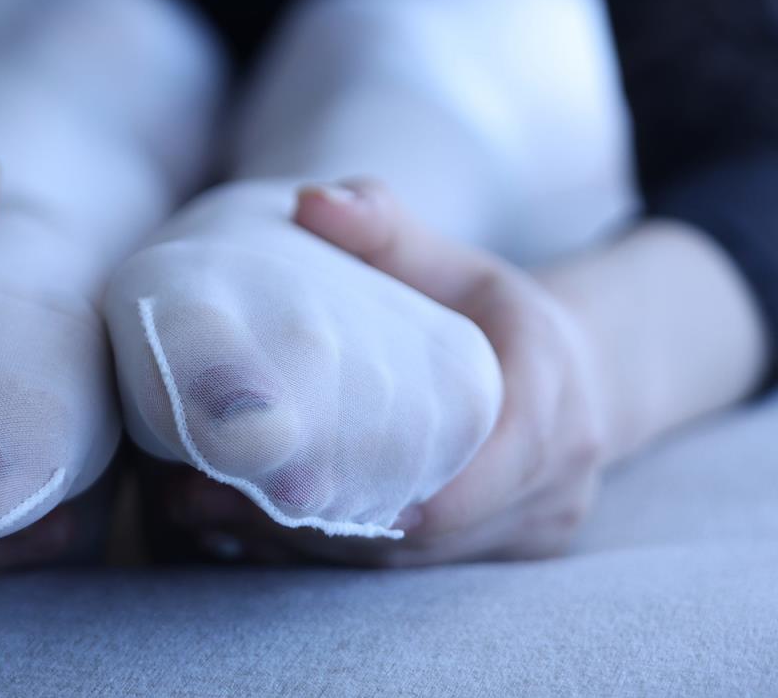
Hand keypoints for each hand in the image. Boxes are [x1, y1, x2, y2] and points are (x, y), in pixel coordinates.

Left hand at [150, 177, 607, 569]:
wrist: (573, 366)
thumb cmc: (490, 304)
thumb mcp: (446, 254)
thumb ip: (382, 223)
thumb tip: (310, 203)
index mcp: (549, 397)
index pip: (483, 467)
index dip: (396, 493)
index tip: (301, 488)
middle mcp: (553, 481)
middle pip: (428, 534)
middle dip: (317, 526)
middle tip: (205, 497)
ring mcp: (534, 531)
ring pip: (413, 566)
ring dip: (311, 551)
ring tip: (204, 513)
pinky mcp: (500, 561)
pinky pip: (412, 574)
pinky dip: (332, 556)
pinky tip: (250, 533)